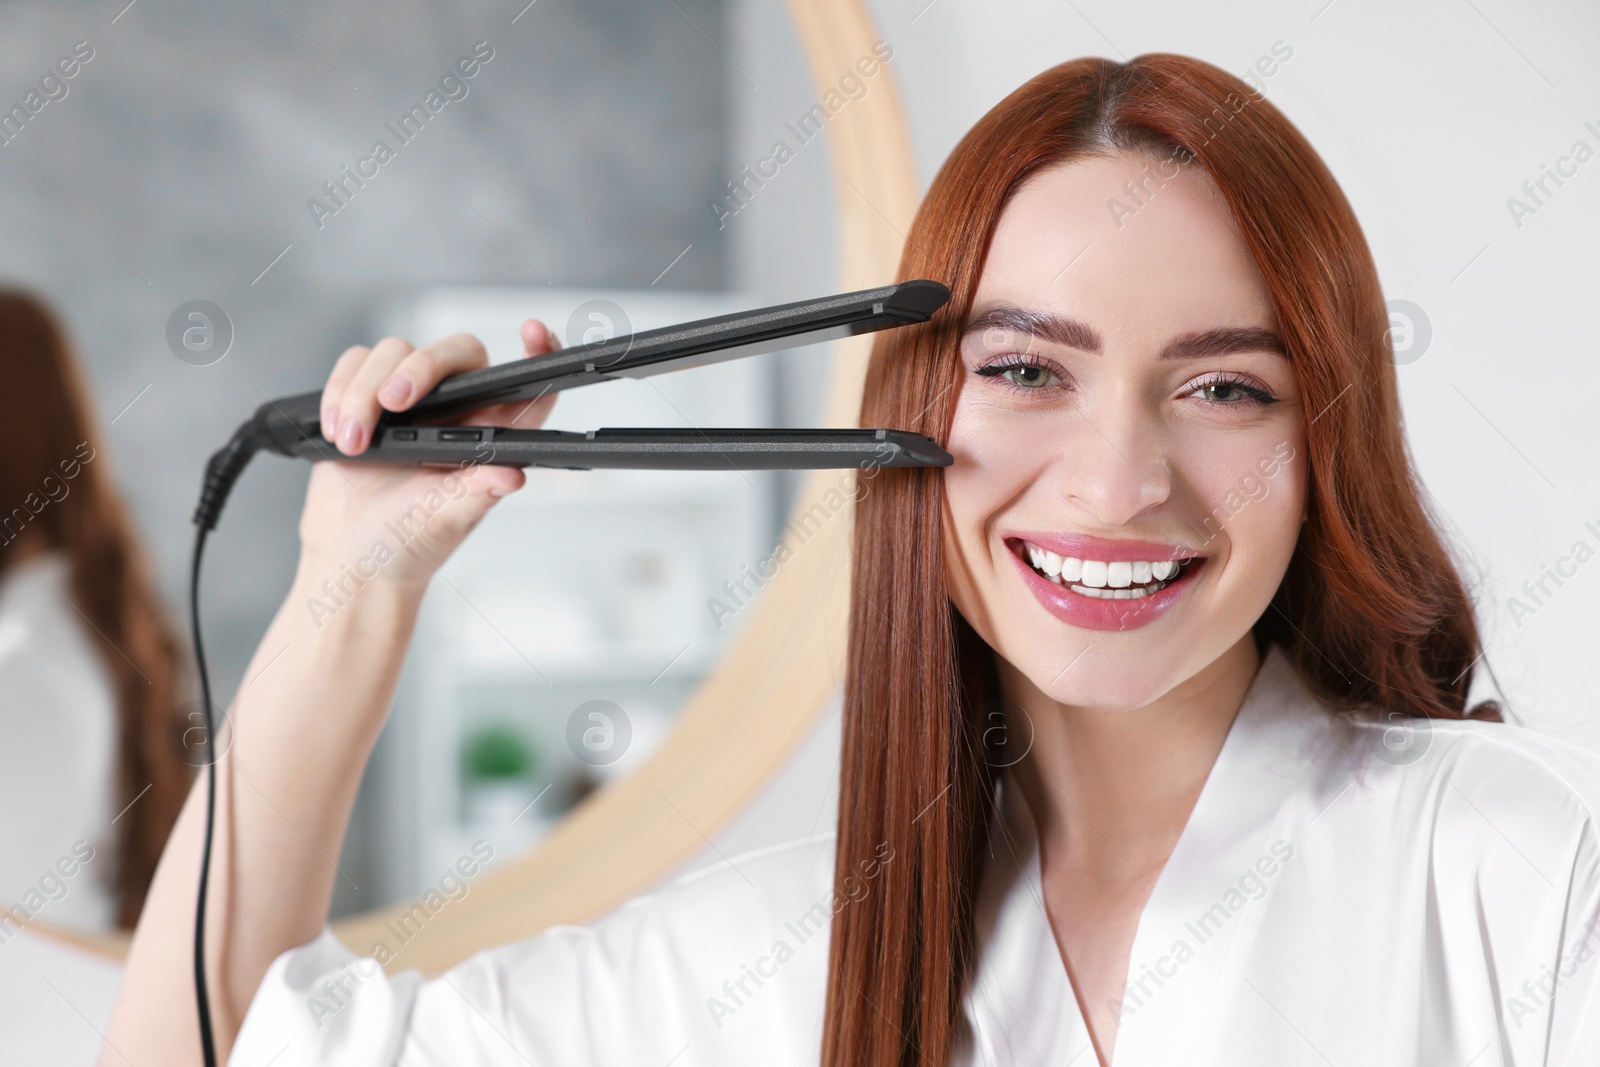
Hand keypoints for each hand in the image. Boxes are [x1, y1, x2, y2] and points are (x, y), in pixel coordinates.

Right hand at [295, 320, 560, 592]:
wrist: (352, 556)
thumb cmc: (410, 542)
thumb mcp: (447, 521)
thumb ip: (477, 493)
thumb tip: (512, 475)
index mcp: (491, 436)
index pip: (527, 386)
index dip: (540, 353)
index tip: (534, 332)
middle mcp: (456, 411)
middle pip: (454, 352)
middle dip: (421, 368)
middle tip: (394, 402)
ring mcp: (411, 401)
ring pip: (394, 352)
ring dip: (364, 393)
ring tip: (355, 443)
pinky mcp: (365, 396)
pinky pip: (353, 365)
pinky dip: (339, 392)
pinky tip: (337, 432)